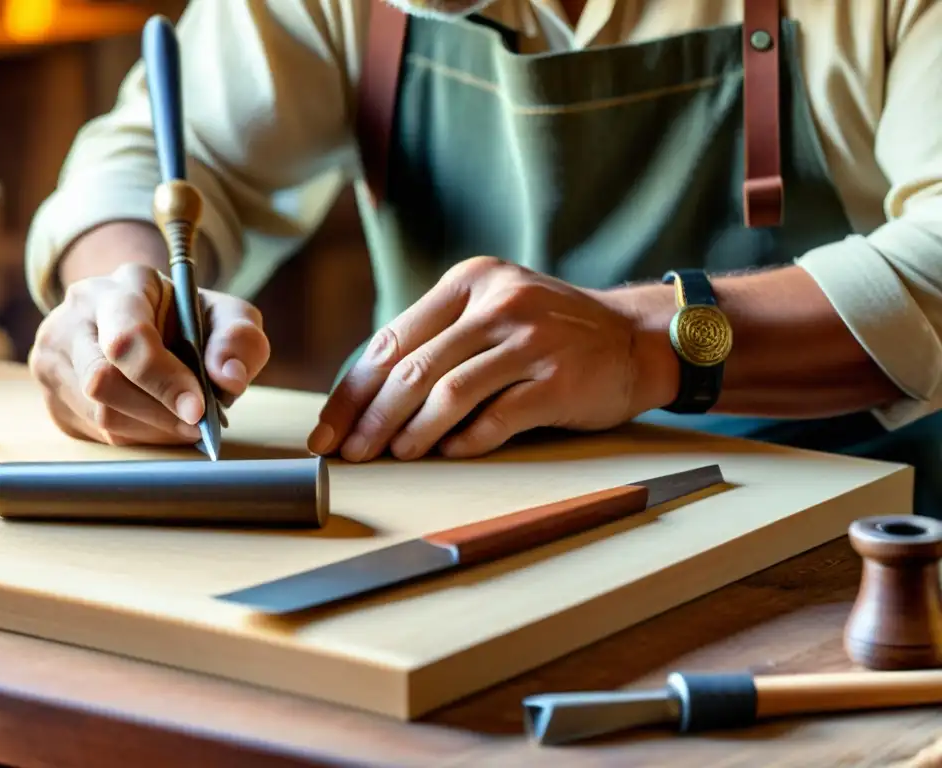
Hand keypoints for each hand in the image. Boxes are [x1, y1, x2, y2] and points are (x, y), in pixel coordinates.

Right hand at [29, 263, 269, 445]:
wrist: (139, 317)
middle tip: (197, 426)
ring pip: (98, 413)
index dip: (163, 380)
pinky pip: (94, 431)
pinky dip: (136, 436)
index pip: (127, 339)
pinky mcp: (53, 395)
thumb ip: (239, 338)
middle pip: (103, 382)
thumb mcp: (224, 314)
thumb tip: (231, 379)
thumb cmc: (186, 317)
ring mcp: (54, 358)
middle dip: (158, 413)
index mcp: (117, 288)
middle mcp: (73, 318)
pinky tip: (159, 424)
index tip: (198, 410)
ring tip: (185, 425)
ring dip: (151, 430)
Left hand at [307, 256, 670, 461]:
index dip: (353, 390)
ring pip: (449, 392)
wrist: (633, 338)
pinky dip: (467, 441)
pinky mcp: (558, 377)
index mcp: (469, 283)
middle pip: (413, 368)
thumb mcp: (493, 310)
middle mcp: (497, 303)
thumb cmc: (549, 332)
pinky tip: (451, 454)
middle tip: (352, 453)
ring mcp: (530, 339)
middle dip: (373, 418)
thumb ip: (440, 338)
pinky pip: (498, 417)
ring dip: (414, 432)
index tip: (328, 429)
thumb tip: (368, 398)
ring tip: (396, 455)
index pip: (392, 340)